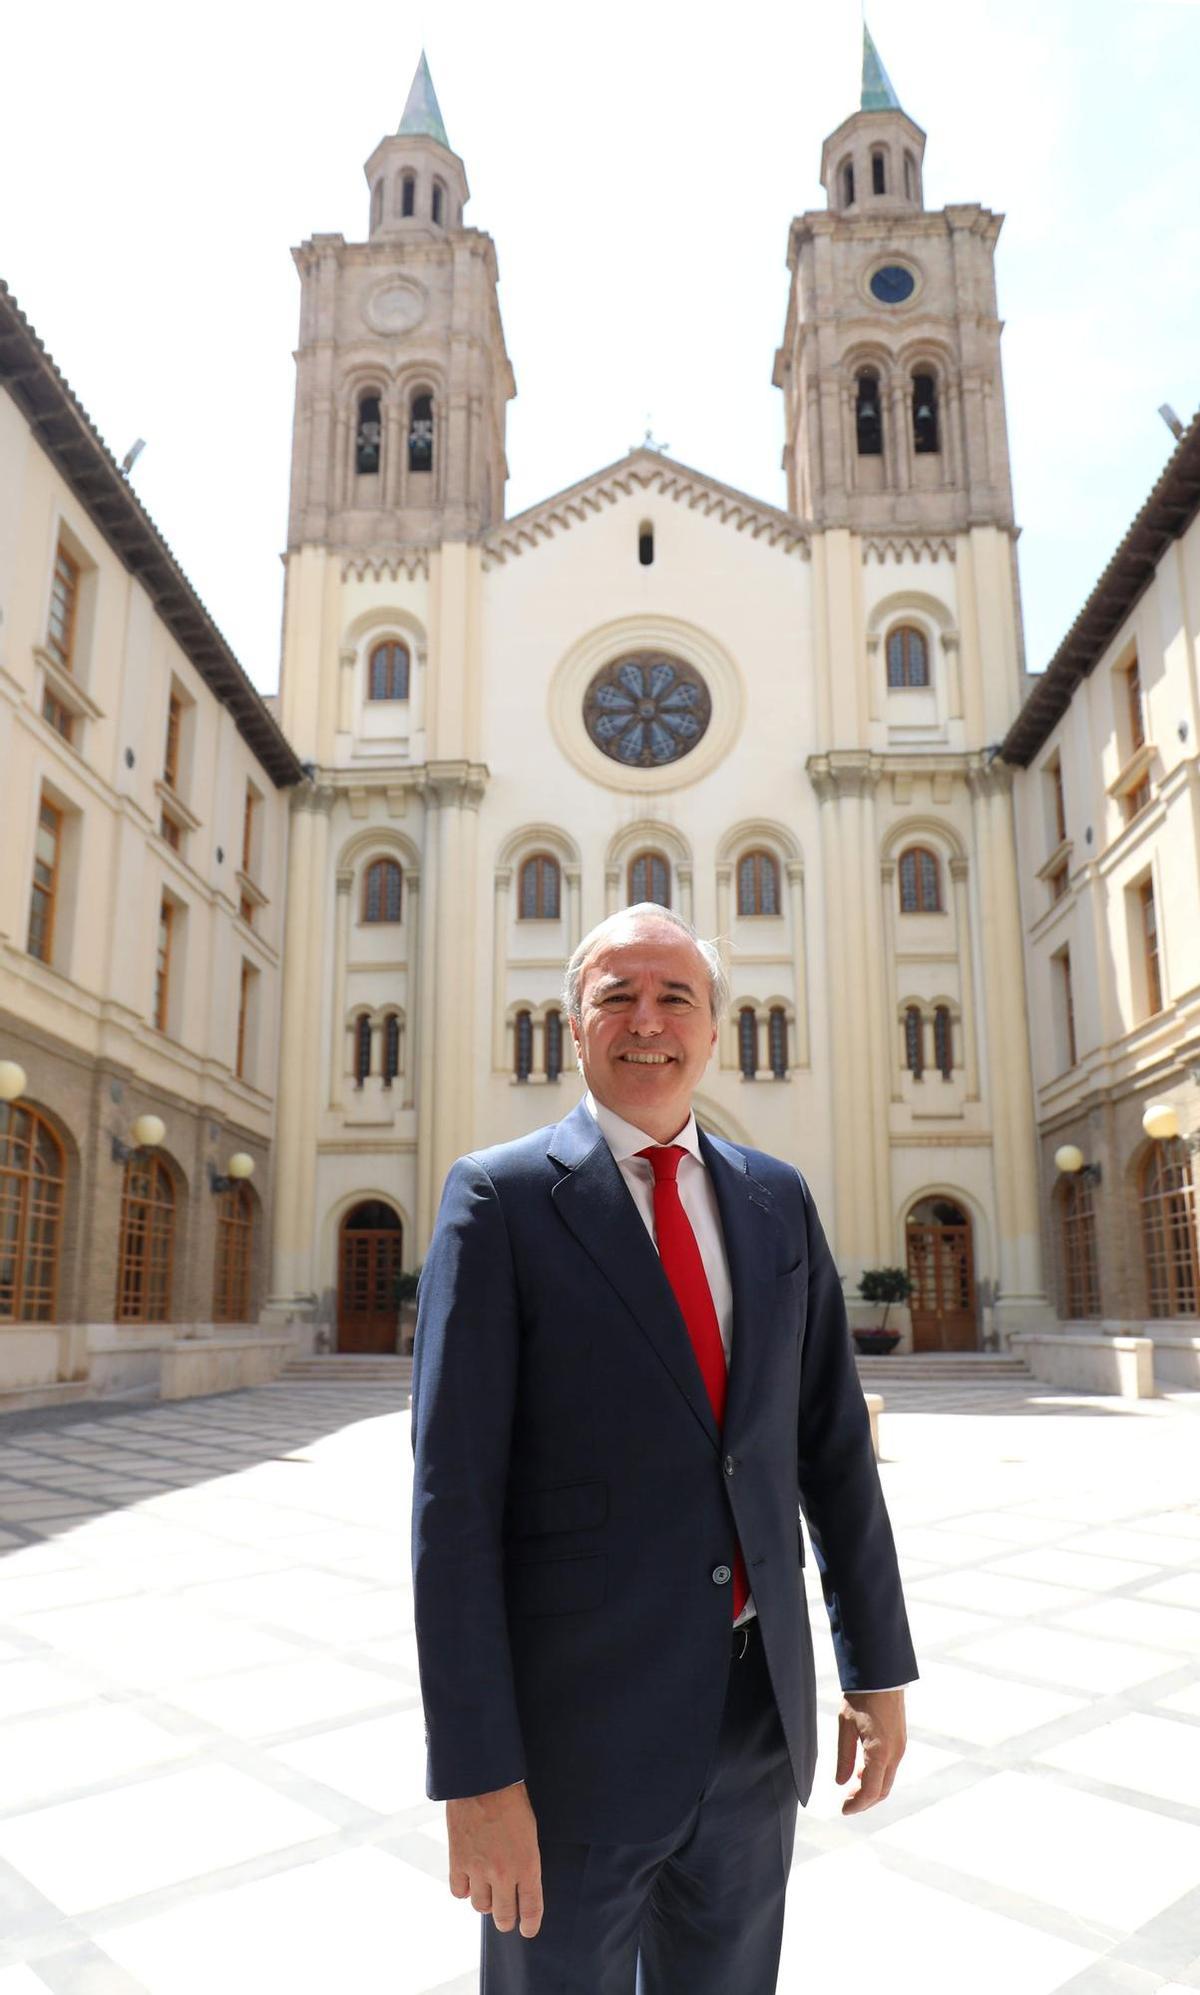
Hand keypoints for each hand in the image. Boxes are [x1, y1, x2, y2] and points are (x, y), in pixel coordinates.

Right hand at [447, 1781, 543, 1937]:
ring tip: (487, 1891)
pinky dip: (464, 1889)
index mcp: (528, 1865)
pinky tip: (468, 1880)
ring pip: (480, 1907)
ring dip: (485, 1902)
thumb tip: (521, 1885)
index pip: (531, 1909)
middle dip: (506, 1919)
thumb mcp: (530, 1834)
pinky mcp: (457, 1861)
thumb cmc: (513, 1801)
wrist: (484, 1780)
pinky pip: (458, 1892)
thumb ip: (526, 1862)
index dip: (530, 1925)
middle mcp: (504, 1873)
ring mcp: (479, 1869)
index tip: (528, 1930)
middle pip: (504, 1916)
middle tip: (506, 1916)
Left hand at [835, 1689, 905, 1814]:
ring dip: (871, 1789)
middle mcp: (895, 1754)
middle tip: (845, 1802)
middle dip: (864, 1801)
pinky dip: (877, 1776)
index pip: (871, 1792)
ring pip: (887, 1780)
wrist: (881, 1675)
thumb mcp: (845, 1726)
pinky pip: (890, 1768)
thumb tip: (841, 1783)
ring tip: (851, 1787)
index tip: (843, 1810)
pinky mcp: (900, 1742)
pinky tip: (862, 1770)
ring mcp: (900, 1748)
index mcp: (880, 1752)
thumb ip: (844, 1757)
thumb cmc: (861, 1697)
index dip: (857, 1805)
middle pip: (882, 1791)